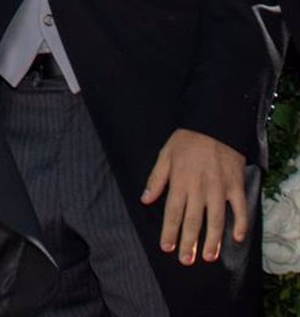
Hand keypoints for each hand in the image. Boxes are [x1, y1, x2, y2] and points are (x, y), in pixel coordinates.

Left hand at [141, 128, 248, 263]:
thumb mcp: (164, 156)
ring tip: (209, 256)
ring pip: (216, 219)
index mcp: (180, 182)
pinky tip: (237, 238)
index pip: (173, 212)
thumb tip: (145, 200)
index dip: (169, 232)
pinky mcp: (236, 186)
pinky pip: (240, 208)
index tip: (166, 247)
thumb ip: (156, 179)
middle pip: (193, 220)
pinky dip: (240, 223)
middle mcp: (199, 188)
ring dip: (212, 239)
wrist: (214, 125)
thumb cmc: (186, 141)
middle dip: (188, 242)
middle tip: (186, 260)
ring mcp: (219, 188)